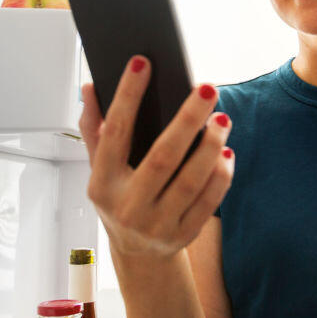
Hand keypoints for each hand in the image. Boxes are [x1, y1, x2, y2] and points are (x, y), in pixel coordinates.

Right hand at [78, 55, 234, 259]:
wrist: (138, 254)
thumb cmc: (119, 199)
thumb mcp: (100, 169)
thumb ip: (95, 129)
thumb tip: (89, 88)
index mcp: (102, 184)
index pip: (115, 133)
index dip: (127, 96)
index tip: (142, 63)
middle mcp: (128, 206)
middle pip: (162, 158)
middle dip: (187, 120)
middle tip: (207, 88)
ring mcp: (157, 225)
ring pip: (190, 182)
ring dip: (210, 147)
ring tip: (222, 118)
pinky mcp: (183, 236)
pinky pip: (208, 202)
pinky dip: (220, 176)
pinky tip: (226, 152)